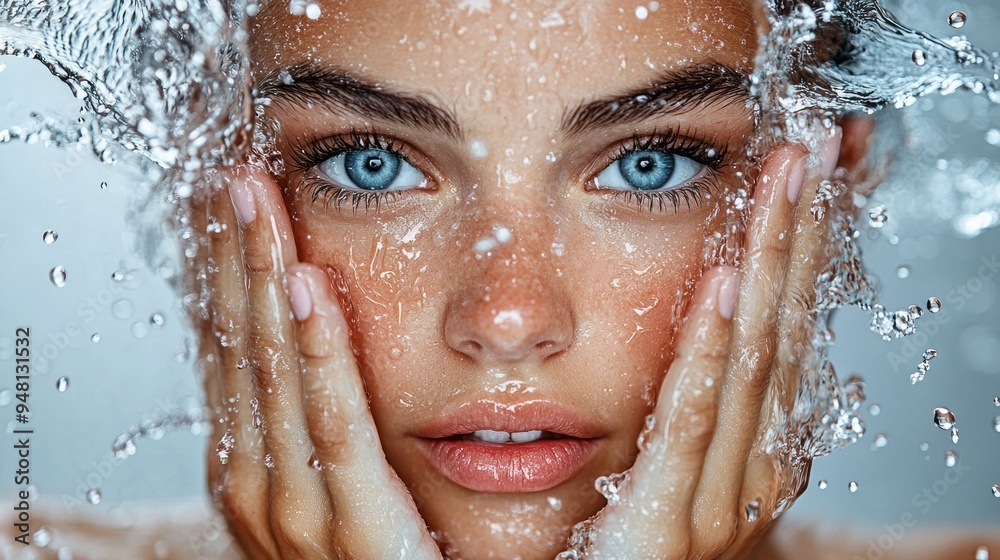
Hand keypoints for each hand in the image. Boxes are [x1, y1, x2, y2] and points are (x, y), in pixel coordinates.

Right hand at [192, 168, 441, 558]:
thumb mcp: (326, 489)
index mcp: (252, 471)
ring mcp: (294, 509)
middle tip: (236, 180)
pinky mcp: (350, 525)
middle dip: (235, 259)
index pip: (234, 352)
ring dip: (259, 279)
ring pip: (272, 370)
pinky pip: (331, 421)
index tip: (229, 209)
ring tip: (255, 203)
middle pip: (242, 348)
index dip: (227, 276)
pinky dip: (314, 351)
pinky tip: (306, 287)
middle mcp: (258, 485)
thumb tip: (314, 348)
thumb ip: (318, 428)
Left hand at [564, 130, 849, 558]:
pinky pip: (691, 422)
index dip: (798, 251)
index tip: (803, 180)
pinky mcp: (668, 523)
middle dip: (795, 238)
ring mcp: (719, 499)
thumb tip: (694, 308)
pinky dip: (710, 353)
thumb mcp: (663, 458)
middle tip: (808, 154)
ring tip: (781, 188)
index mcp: (750, 448)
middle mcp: (751, 469)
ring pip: (753, 361)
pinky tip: (721, 290)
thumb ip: (678, 395)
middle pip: (781, 330)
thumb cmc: (617, 544)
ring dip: (769, 267)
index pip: (783, 329)